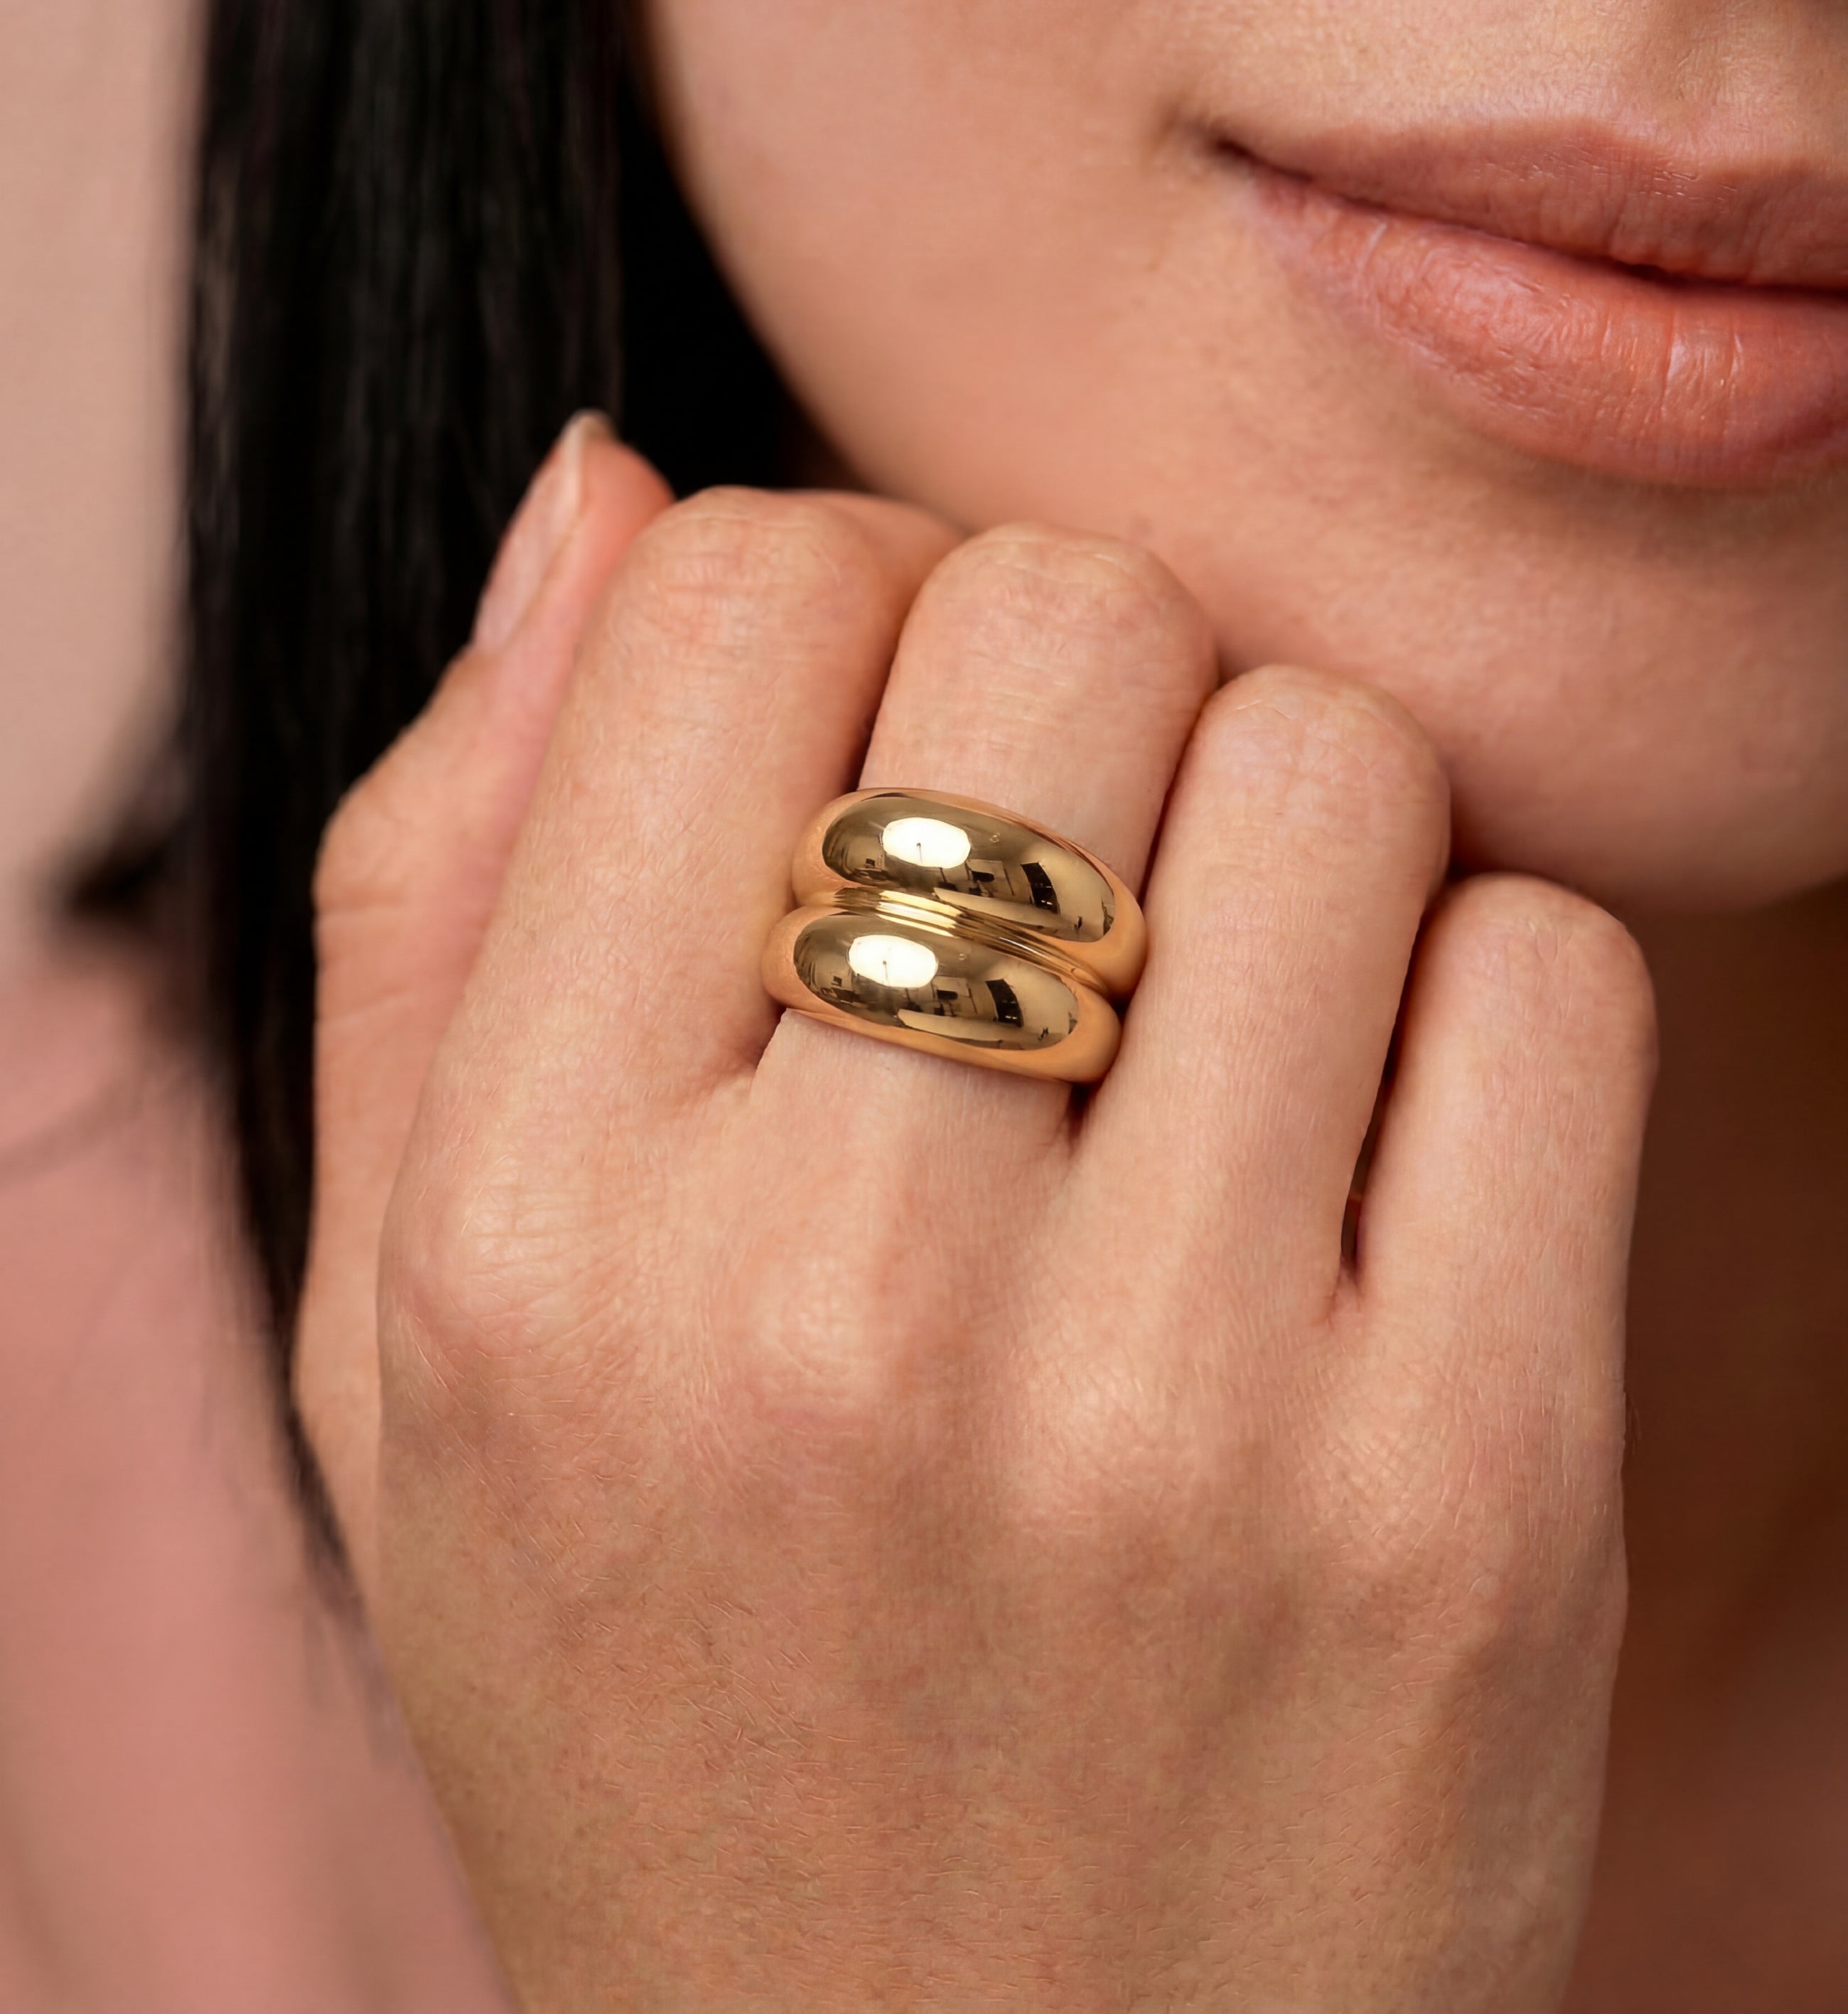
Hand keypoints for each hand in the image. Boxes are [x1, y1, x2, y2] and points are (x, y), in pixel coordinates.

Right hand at [299, 418, 1654, 2011]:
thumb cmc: (673, 1684)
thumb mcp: (412, 1339)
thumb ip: (441, 889)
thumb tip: (606, 489)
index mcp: (533, 1234)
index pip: (737, 591)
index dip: (831, 590)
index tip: (870, 740)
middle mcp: (831, 1305)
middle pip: (1066, 606)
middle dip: (1071, 674)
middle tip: (1056, 867)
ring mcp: (1176, 1414)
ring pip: (1333, 757)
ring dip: (1285, 831)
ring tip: (1204, 1035)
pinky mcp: (1471, 1507)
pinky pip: (1548, 970)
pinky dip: (1473, 1003)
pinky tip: (1365, 1171)